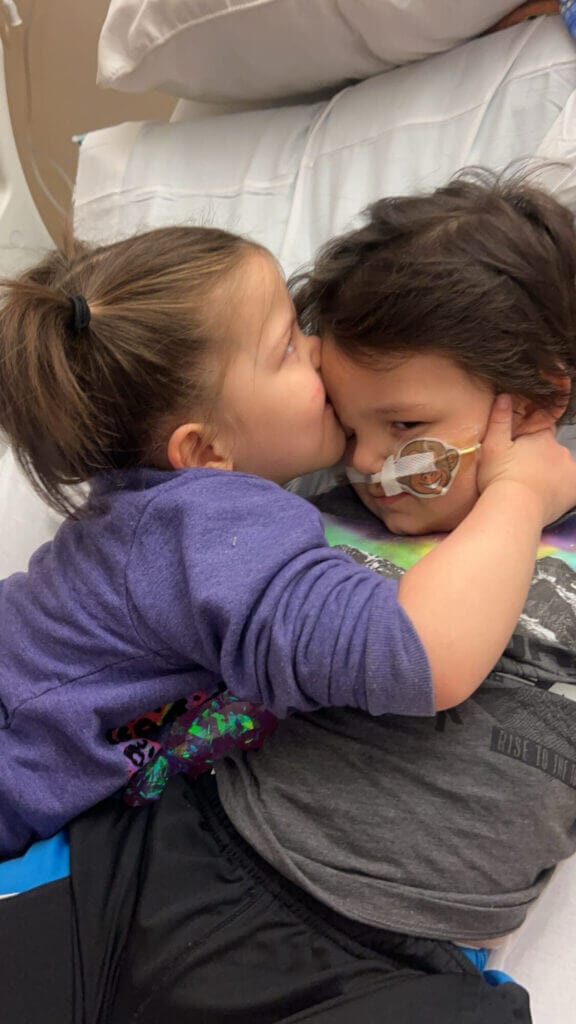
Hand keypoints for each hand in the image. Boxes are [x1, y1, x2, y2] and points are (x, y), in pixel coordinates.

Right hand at [478, 394, 575, 526]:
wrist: (513, 508)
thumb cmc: (499, 478)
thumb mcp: (492, 446)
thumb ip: (499, 419)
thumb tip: (505, 396)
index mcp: (541, 437)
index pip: (542, 432)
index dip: (531, 441)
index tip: (521, 453)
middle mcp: (559, 450)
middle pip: (552, 451)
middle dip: (541, 459)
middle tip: (522, 474)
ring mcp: (569, 470)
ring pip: (562, 468)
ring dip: (551, 475)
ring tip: (531, 489)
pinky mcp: (574, 490)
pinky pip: (572, 486)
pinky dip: (564, 489)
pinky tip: (550, 496)